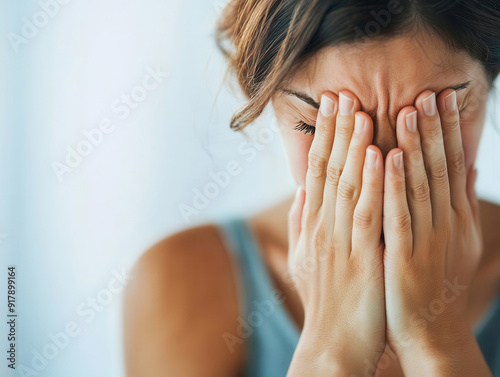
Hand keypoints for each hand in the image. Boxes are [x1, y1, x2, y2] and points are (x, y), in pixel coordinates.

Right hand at [286, 91, 385, 375]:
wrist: (332, 342)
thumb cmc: (323, 299)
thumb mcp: (304, 259)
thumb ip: (302, 222)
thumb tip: (301, 191)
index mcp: (312, 225)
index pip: (316, 172)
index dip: (324, 137)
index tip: (330, 107)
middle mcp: (322, 228)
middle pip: (329, 172)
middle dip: (337, 131)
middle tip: (343, 94)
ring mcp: (340, 243)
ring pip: (348, 187)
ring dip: (355, 148)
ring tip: (361, 112)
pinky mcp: (362, 260)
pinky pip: (369, 216)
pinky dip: (374, 185)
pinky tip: (380, 157)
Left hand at [383, 89, 488, 374]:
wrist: (430, 332)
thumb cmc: (436, 283)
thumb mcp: (457, 241)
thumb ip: (458, 203)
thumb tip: (467, 166)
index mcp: (452, 219)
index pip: (450, 166)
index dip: (447, 131)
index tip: (440, 97)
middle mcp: (444, 224)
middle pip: (439, 169)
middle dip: (434, 129)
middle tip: (427, 92)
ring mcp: (426, 240)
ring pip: (420, 185)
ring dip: (415, 146)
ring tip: (410, 110)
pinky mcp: (404, 257)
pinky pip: (397, 215)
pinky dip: (393, 184)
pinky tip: (387, 156)